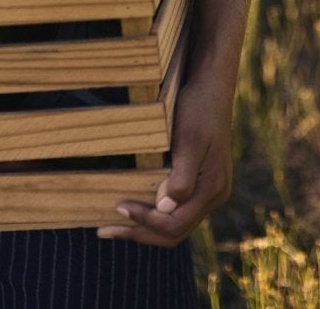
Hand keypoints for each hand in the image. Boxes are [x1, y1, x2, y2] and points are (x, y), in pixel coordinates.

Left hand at [97, 70, 233, 247]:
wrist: (212, 87)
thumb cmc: (199, 110)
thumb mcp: (189, 141)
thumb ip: (181, 178)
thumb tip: (165, 209)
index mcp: (212, 188)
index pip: (175, 224)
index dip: (145, 222)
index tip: (118, 207)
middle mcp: (214, 195)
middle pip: (175, 232)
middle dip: (140, 232)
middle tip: (105, 229)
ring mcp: (209, 191)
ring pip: (176, 224)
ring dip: (145, 228)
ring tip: (114, 225)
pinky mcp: (201, 183)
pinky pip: (177, 210)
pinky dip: (155, 214)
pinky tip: (135, 208)